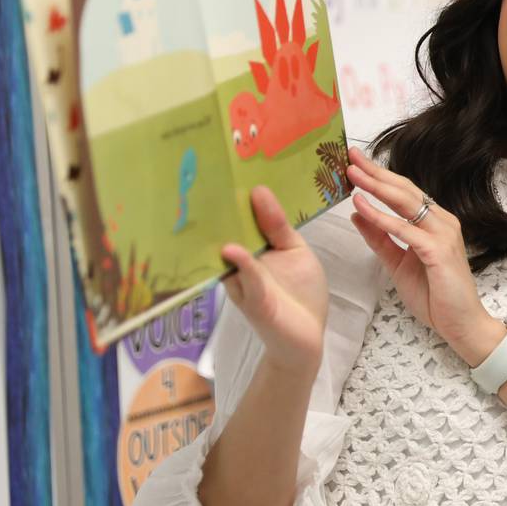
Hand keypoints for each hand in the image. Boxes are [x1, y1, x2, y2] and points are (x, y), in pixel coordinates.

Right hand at [220, 186, 328, 379]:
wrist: (306, 338)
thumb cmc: (300, 292)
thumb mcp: (294, 250)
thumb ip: (278, 224)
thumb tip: (259, 190)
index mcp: (250, 248)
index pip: (235, 219)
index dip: (227, 197)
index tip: (220, 167)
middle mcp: (238, 264)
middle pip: (223, 234)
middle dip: (212, 212)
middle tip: (200, 181)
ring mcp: (243, 283)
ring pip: (229, 256)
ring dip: (220, 235)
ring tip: (211, 208)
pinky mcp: (254, 302)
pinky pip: (246, 280)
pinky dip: (242, 264)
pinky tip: (232, 249)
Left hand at [346, 146, 494, 354]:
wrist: (461, 323)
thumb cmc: (435, 295)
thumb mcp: (398, 263)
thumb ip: (380, 238)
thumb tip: (358, 213)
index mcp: (435, 222)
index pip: (404, 192)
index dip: (379, 176)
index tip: (356, 162)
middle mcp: (442, 221)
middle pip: (404, 190)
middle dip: (375, 172)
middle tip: (350, 157)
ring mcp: (443, 233)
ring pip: (405, 202)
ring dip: (376, 187)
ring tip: (352, 175)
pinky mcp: (438, 250)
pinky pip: (404, 229)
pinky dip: (381, 217)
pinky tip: (362, 207)